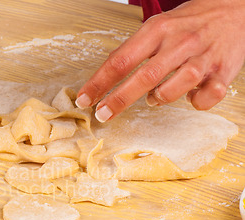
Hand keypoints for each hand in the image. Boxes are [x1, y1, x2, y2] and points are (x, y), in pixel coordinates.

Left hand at [76, 0, 244, 121]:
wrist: (235, 9)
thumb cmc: (190, 22)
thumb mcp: (157, 27)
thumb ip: (133, 51)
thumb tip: (106, 79)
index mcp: (158, 30)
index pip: (121, 60)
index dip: (99, 82)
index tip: (84, 98)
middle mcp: (179, 43)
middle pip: (143, 77)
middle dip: (118, 100)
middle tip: (101, 115)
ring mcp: (202, 58)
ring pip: (172, 90)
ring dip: (158, 99)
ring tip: (154, 96)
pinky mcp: (223, 73)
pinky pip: (204, 99)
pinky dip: (194, 102)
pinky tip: (191, 94)